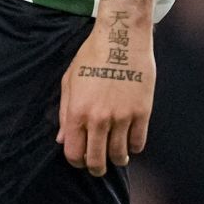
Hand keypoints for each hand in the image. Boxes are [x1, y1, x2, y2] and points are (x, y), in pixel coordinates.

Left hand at [58, 15, 154, 175]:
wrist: (122, 36)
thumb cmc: (92, 55)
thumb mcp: (70, 80)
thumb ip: (64, 112)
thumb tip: (62, 139)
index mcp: (77, 111)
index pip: (74, 153)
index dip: (76, 161)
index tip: (81, 159)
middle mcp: (99, 118)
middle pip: (96, 161)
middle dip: (96, 168)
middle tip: (99, 165)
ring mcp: (122, 117)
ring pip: (119, 156)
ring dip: (116, 159)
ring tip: (116, 154)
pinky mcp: (142, 112)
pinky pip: (138, 143)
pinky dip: (133, 147)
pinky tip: (130, 140)